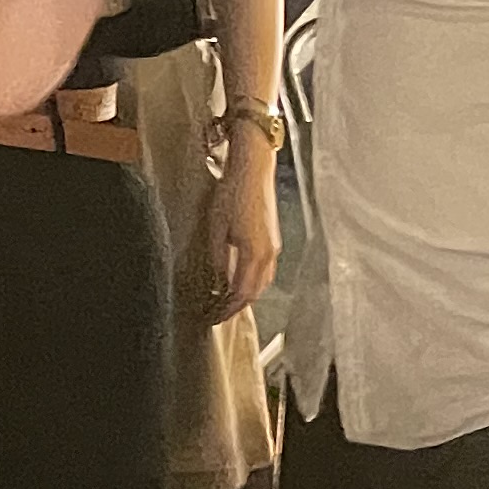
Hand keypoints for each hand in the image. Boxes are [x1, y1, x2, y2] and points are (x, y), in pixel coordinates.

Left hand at [202, 148, 278, 320]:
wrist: (254, 170)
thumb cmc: (232, 194)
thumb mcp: (216, 227)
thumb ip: (218, 257)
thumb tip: (217, 281)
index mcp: (253, 253)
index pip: (241, 292)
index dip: (228, 308)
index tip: (214, 318)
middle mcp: (268, 254)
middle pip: (255, 292)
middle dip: (238, 306)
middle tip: (219, 314)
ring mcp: (274, 247)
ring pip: (263, 282)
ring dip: (247, 295)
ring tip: (228, 301)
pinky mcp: (273, 239)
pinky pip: (267, 270)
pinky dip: (255, 281)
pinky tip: (242, 279)